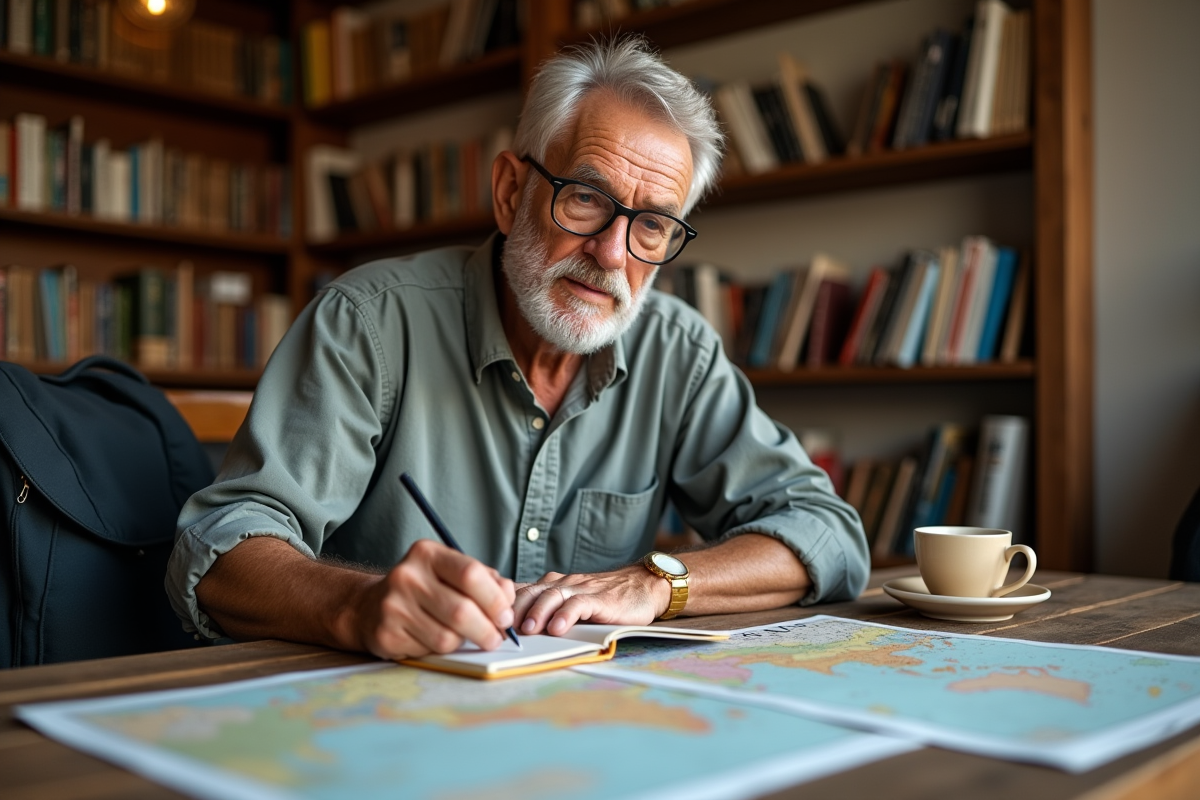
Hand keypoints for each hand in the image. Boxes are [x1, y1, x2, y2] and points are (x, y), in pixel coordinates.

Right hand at [349, 539, 515, 659]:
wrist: (369, 606)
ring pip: (447, 637)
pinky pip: (429, 651)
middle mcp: (406, 576)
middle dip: (487, 630)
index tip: (505, 616)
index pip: (470, 574)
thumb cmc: (424, 588)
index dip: (495, 599)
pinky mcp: (386, 634)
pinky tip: (434, 638)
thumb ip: (485, 580)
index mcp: (427, 553)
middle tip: (496, 637)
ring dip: (463, 642)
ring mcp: (393, 606)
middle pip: (461, 611)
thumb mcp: (451, 572)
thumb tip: (508, 598)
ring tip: (463, 636)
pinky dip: (441, 650)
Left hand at [513, 565, 670, 635]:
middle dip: (513, 610)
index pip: (520, 591)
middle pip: (530, 592)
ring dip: (537, 612)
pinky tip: (557, 628)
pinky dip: (566, 615)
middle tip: (499, 628)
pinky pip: (579, 604)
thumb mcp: (569, 601)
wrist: (643, 586)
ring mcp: (581, 589)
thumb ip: (545, 609)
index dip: (501, 605)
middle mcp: (562, 584)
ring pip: (552, 596)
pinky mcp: (600, 598)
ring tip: (526, 629)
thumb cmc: (604, 598)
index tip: (486, 621)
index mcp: (551, 585)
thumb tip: (513, 629)